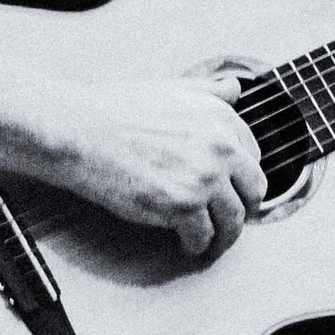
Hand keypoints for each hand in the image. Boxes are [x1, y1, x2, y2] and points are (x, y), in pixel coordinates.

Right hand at [49, 74, 270, 255]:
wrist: (81, 131)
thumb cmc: (116, 109)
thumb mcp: (171, 88)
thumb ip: (208, 91)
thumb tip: (234, 89)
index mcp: (220, 118)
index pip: (253, 156)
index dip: (242, 177)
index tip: (234, 188)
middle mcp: (220, 147)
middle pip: (252, 191)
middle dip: (244, 208)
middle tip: (230, 220)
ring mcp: (204, 179)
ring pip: (233, 221)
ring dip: (224, 236)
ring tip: (212, 241)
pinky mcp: (182, 207)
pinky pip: (202, 237)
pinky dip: (196, 246)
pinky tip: (188, 245)